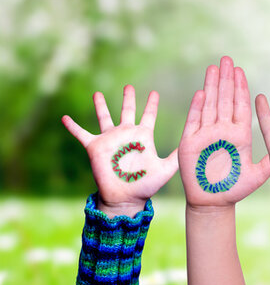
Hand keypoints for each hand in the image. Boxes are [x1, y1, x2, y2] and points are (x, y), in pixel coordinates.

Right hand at [62, 85, 177, 217]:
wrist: (126, 198)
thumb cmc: (147, 185)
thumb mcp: (166, 168)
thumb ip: (177, 154)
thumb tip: (191, 142)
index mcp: (143, 137)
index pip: (148, 116)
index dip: (151, 104)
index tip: (154, 92)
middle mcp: (127, 135)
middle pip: (127, 111)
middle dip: (129, 99)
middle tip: (129, 86)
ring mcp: (110, 140)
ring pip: (105, 118)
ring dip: (101, 106)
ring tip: (97, 93)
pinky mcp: (95, 148)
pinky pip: (81, 134)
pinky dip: (73, 126)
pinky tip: (64, 117)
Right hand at [178, 56, 269, 207]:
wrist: (213, 204)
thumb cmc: (235, 190)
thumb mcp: (258, 175)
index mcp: (239, 135)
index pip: (241, 106)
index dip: (240, 88)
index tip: (241, 70)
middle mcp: (223, 131)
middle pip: (225, 99)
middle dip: (226, 79)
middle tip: (227, 59)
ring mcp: (206, 135)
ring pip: (210, 105)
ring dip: (212, 86)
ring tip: (214, 67)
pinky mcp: (190, 143)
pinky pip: (194, 121)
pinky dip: (197, 107)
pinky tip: (201, 92)